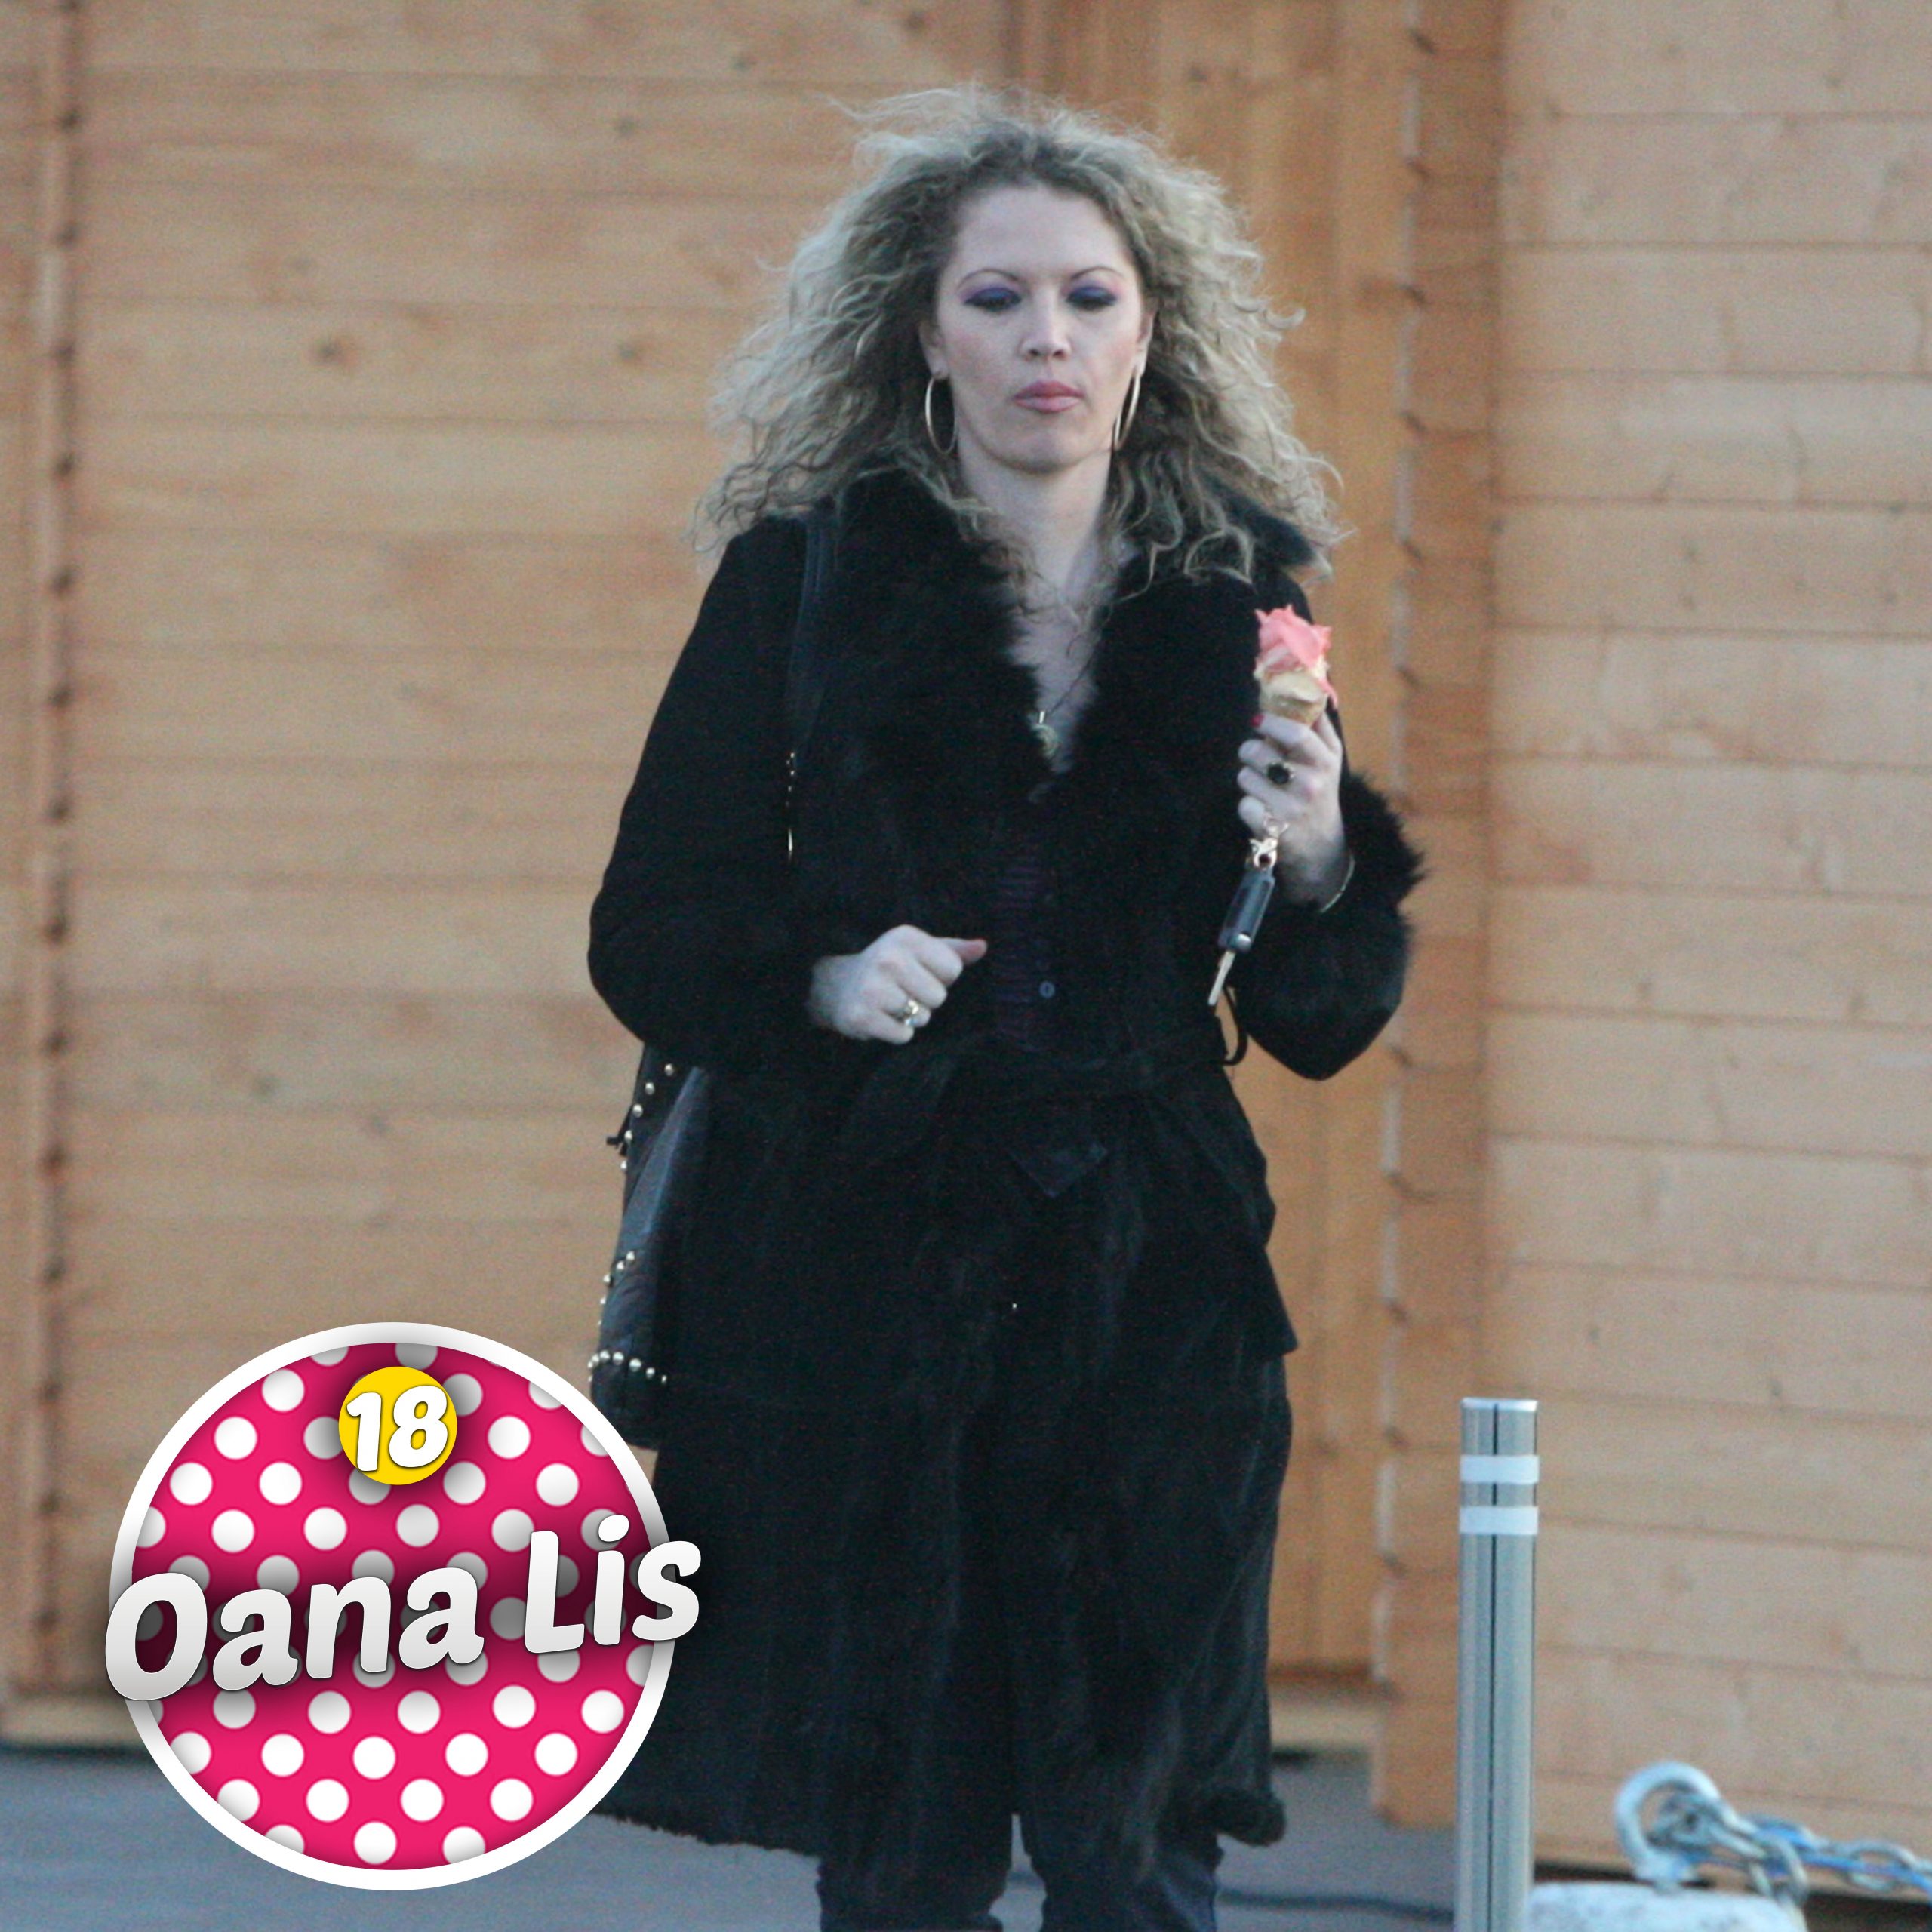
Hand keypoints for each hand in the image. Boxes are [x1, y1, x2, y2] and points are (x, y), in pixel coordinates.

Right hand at [806, 925, 988, 1042]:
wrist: (835, 985)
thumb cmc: (888, 967)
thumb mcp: (917, 950)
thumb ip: (952, 949)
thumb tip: (982, 947)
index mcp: (906, 937)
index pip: (953, 969)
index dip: (940, 977)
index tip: (919, 973)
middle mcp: (888, 958)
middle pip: (940, 996)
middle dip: (925, 1000)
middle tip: (902, 992)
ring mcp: (873, 988)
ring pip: (923, 1017)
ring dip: (910, 1017)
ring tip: (891, 1004)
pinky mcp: (862, 1016)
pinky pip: (904, 1035)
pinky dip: (897, 1033)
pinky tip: (881, 1018)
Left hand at [1237, 708, 1348, 901]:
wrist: (1322, 849)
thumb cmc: (1320, 793)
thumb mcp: (1329, 760)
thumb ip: (1318, 724)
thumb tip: (1310, 682)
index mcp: (1325, 761)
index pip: (1294, 732)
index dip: (1270, 724)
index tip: (1258, 721)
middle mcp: (1310, 784)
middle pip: (1258, 752)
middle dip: (1251, 752)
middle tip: (1259, 759)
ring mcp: (1291, 808)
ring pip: (1245, 776)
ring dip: (1248, 779)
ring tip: (1264, 788)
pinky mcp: (1272, 829)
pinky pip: (1242, 803)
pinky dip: (1247, 806)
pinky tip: (1262, 810)